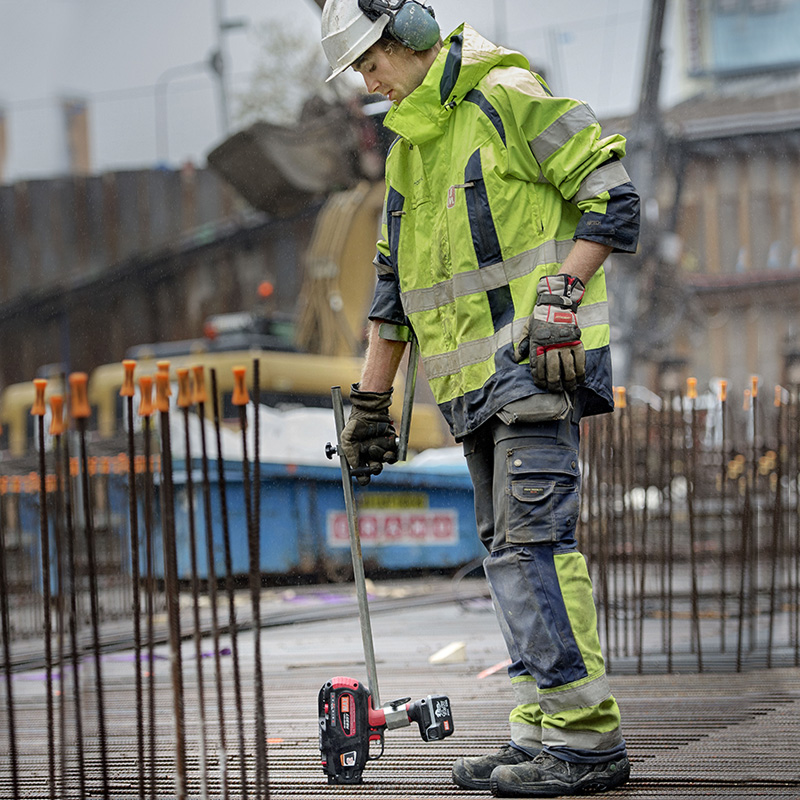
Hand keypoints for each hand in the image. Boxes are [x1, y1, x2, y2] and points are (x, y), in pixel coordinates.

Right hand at [340, 385, 397, 484]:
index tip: (363, 476)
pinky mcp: (391, 445)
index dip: (363, 477)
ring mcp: (382, 450)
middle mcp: (371, 456)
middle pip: (375, 469)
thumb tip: (354, 466)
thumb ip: (349, 451)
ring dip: (382, 457)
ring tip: (376, 447)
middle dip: (375, 468)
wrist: (369, 411)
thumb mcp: (347, 437)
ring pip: (385, 461)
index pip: (362, 474)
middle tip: (374, 463)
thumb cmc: (356, 424)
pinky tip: (387, 445)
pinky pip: (394, 454)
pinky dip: (391, 452)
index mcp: (359, 457)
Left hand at [513, 275, 585, 392]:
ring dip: (569, 381)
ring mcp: (564, 345)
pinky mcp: (576, 342)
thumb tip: (517, 358)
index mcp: (537, 344)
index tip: (542, 385)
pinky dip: (581, 371)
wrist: (556, 304)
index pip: (538, 367)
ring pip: (567, 368)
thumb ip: (522, 344)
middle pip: (553, 371)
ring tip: (569, 388)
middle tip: (556, 390)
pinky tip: (580, 379)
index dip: (539, 379)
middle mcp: (551, 346)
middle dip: (554, 384)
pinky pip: (580, 360)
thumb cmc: (540, 318)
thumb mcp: (527, 329)